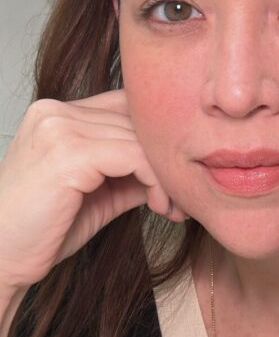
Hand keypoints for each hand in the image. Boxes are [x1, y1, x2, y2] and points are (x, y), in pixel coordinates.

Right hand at [0, 89, 186, 293]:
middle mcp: (54, 111)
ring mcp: (59, 128)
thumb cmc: (40, 232)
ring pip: (141, 138)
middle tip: (180, 199)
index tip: (172, 177)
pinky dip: (156, 182)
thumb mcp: (95, 193)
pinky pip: (135, 156)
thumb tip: (172, 167)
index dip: (154, 137)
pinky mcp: (69, 153)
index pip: (124, 104)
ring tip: (169, 207)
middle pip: (136, 120)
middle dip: (165, 160)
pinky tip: (157, 207)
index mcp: (55, 114)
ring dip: (165, 175)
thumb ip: (128, 170)